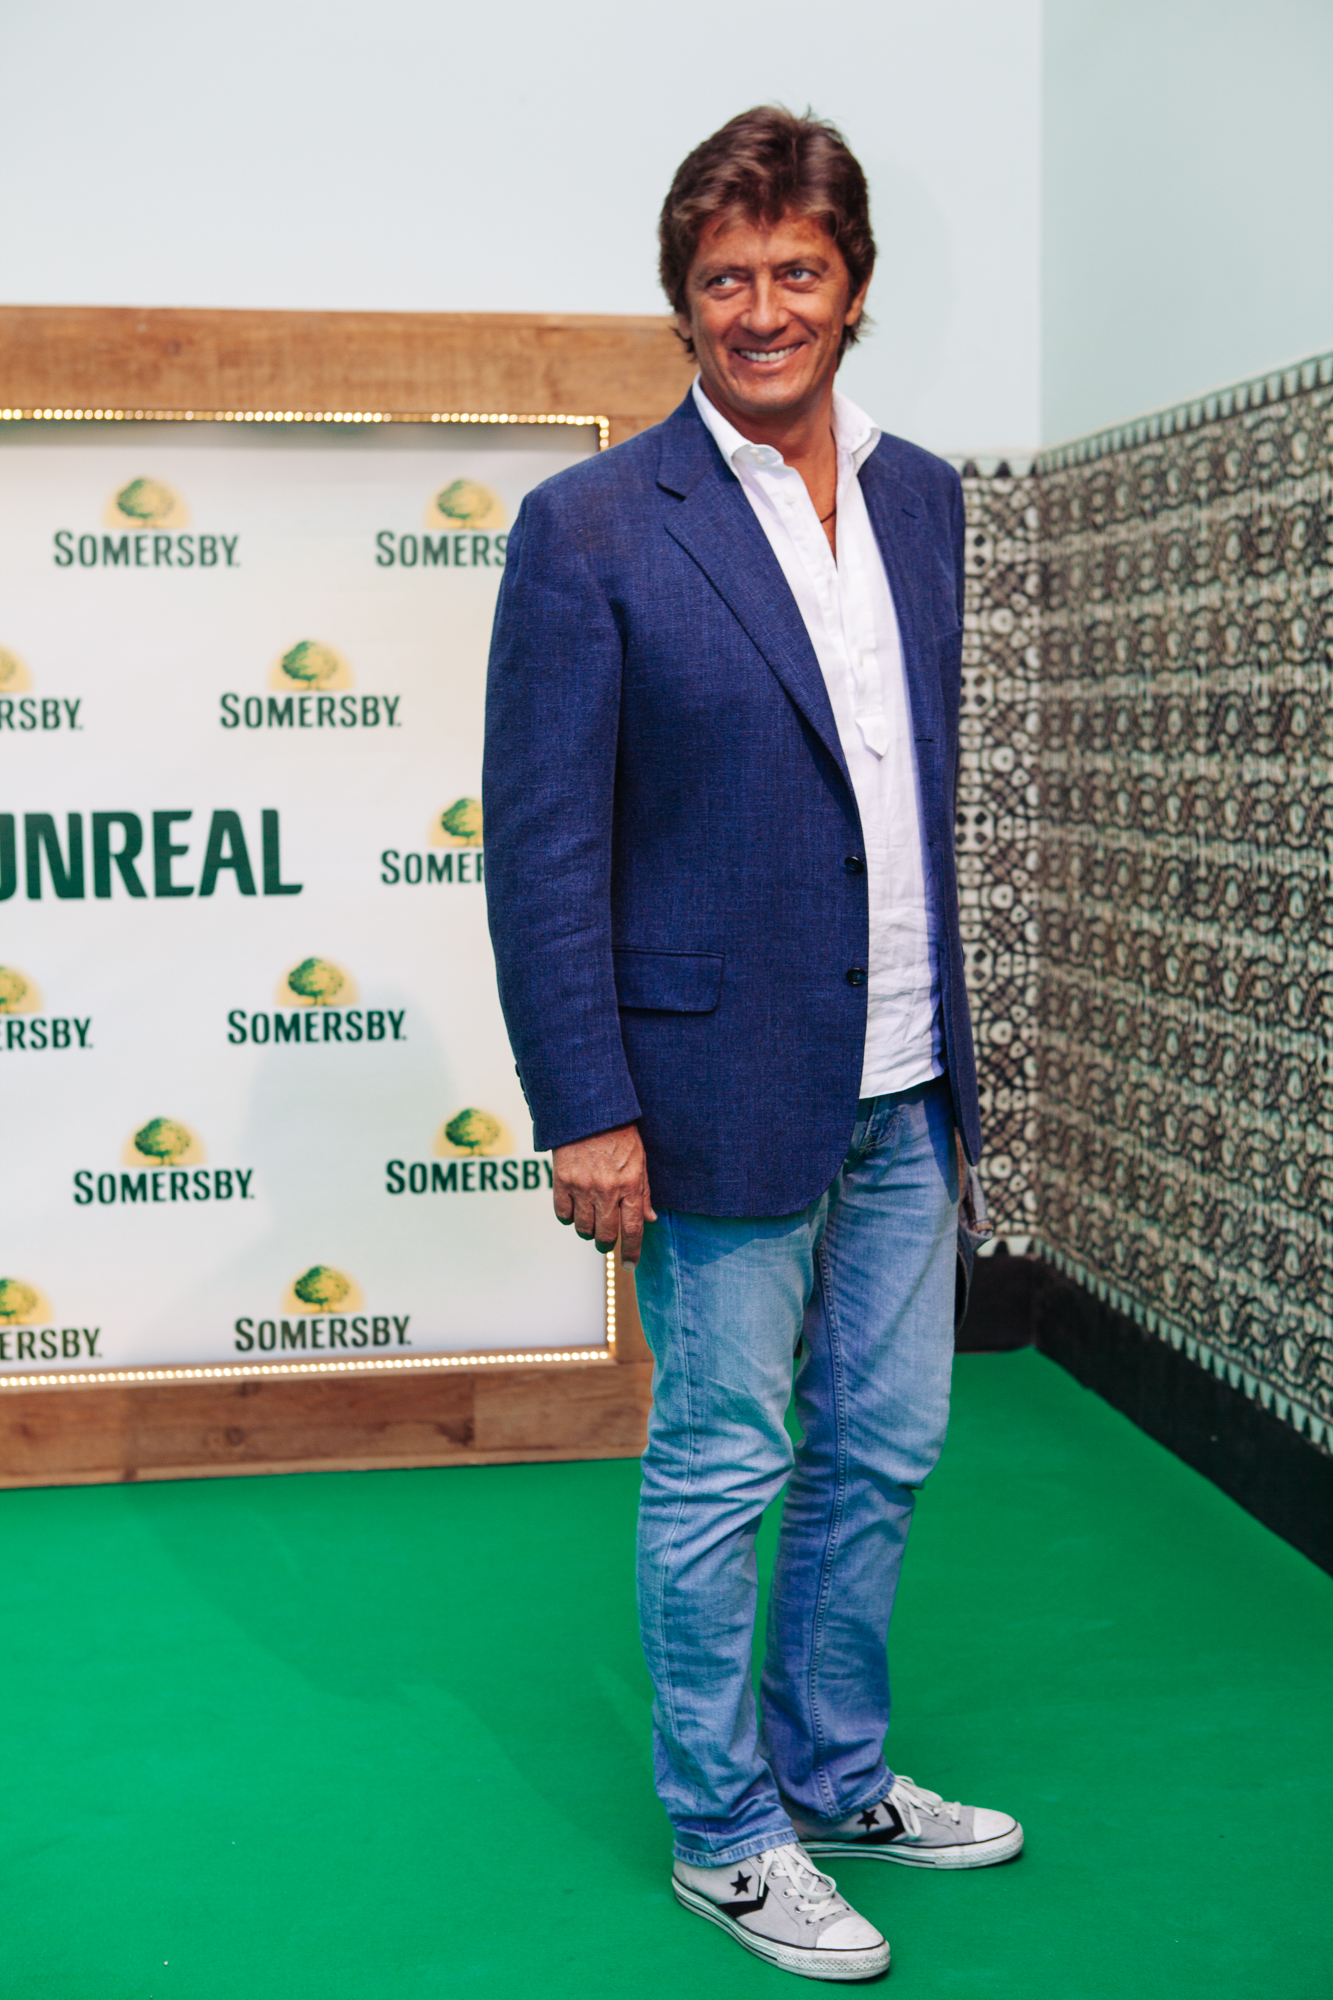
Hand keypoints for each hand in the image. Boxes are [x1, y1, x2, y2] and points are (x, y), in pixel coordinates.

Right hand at [552, 1123, 656, 1264]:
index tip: (630, 1264)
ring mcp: (582, 1187)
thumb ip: (643, 1193)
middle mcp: (607, 1190)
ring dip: (588, 1231)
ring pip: (583, 1229)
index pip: (632, 1230)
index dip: (632, 1251)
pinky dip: (569, 1217)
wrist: (589, 1111)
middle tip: (606, 1240)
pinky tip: (575, 1209)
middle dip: (606, 1244)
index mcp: (630, 1185)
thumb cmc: (619, 1134)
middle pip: (605, 1235)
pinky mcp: (561, 1181)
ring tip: (591, 1220)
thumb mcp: (640, 1161)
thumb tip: (650, 1219)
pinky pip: (563, 1214)